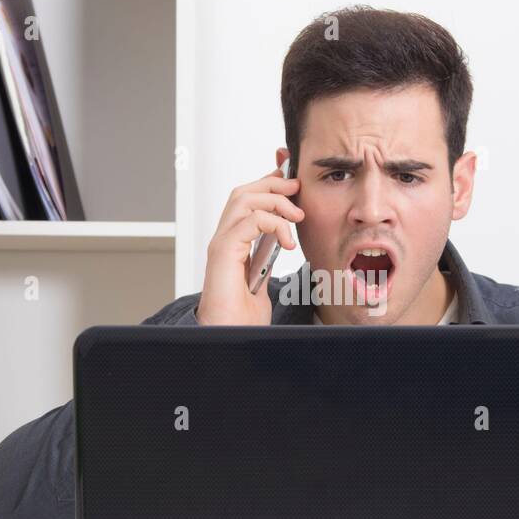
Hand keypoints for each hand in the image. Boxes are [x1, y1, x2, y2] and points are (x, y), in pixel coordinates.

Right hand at [196, 161, 303, 324]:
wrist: (230, 337)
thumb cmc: (242, 317)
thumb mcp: (262, 282)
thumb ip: (267, 260)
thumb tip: (284, 246)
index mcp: (232, 243)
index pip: (247, 202)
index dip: (268, 185)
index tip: (292, 181)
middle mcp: (223, 239)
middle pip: (243, 193)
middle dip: (273, 184)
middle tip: (297, 188)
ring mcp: (221, 244)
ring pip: (243, 200)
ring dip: (275, 201)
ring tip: (296, 216)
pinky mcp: (223, 252)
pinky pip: (248, 221)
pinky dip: (273, 224)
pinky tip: (288, 242)